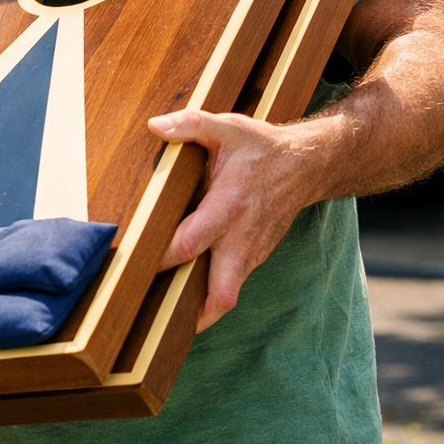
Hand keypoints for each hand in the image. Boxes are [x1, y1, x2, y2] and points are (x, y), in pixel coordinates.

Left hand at [148, 109, 320, 331]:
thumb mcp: (229, 127)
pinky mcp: (255, 256)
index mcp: (229, 207)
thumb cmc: (261, 147)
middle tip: (154, 319)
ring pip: (228, 294)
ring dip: (200, 307)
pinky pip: (232, 282)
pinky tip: (184, 294)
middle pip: (222, 292)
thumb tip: (156, 125)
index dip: (165, 258)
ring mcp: (252, 252)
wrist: (308, 165)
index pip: (193, 243)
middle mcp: (242, 238)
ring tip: (161, 316)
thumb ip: (192, 124)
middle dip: (194, 312)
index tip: (135, 265)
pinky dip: (211, 293)